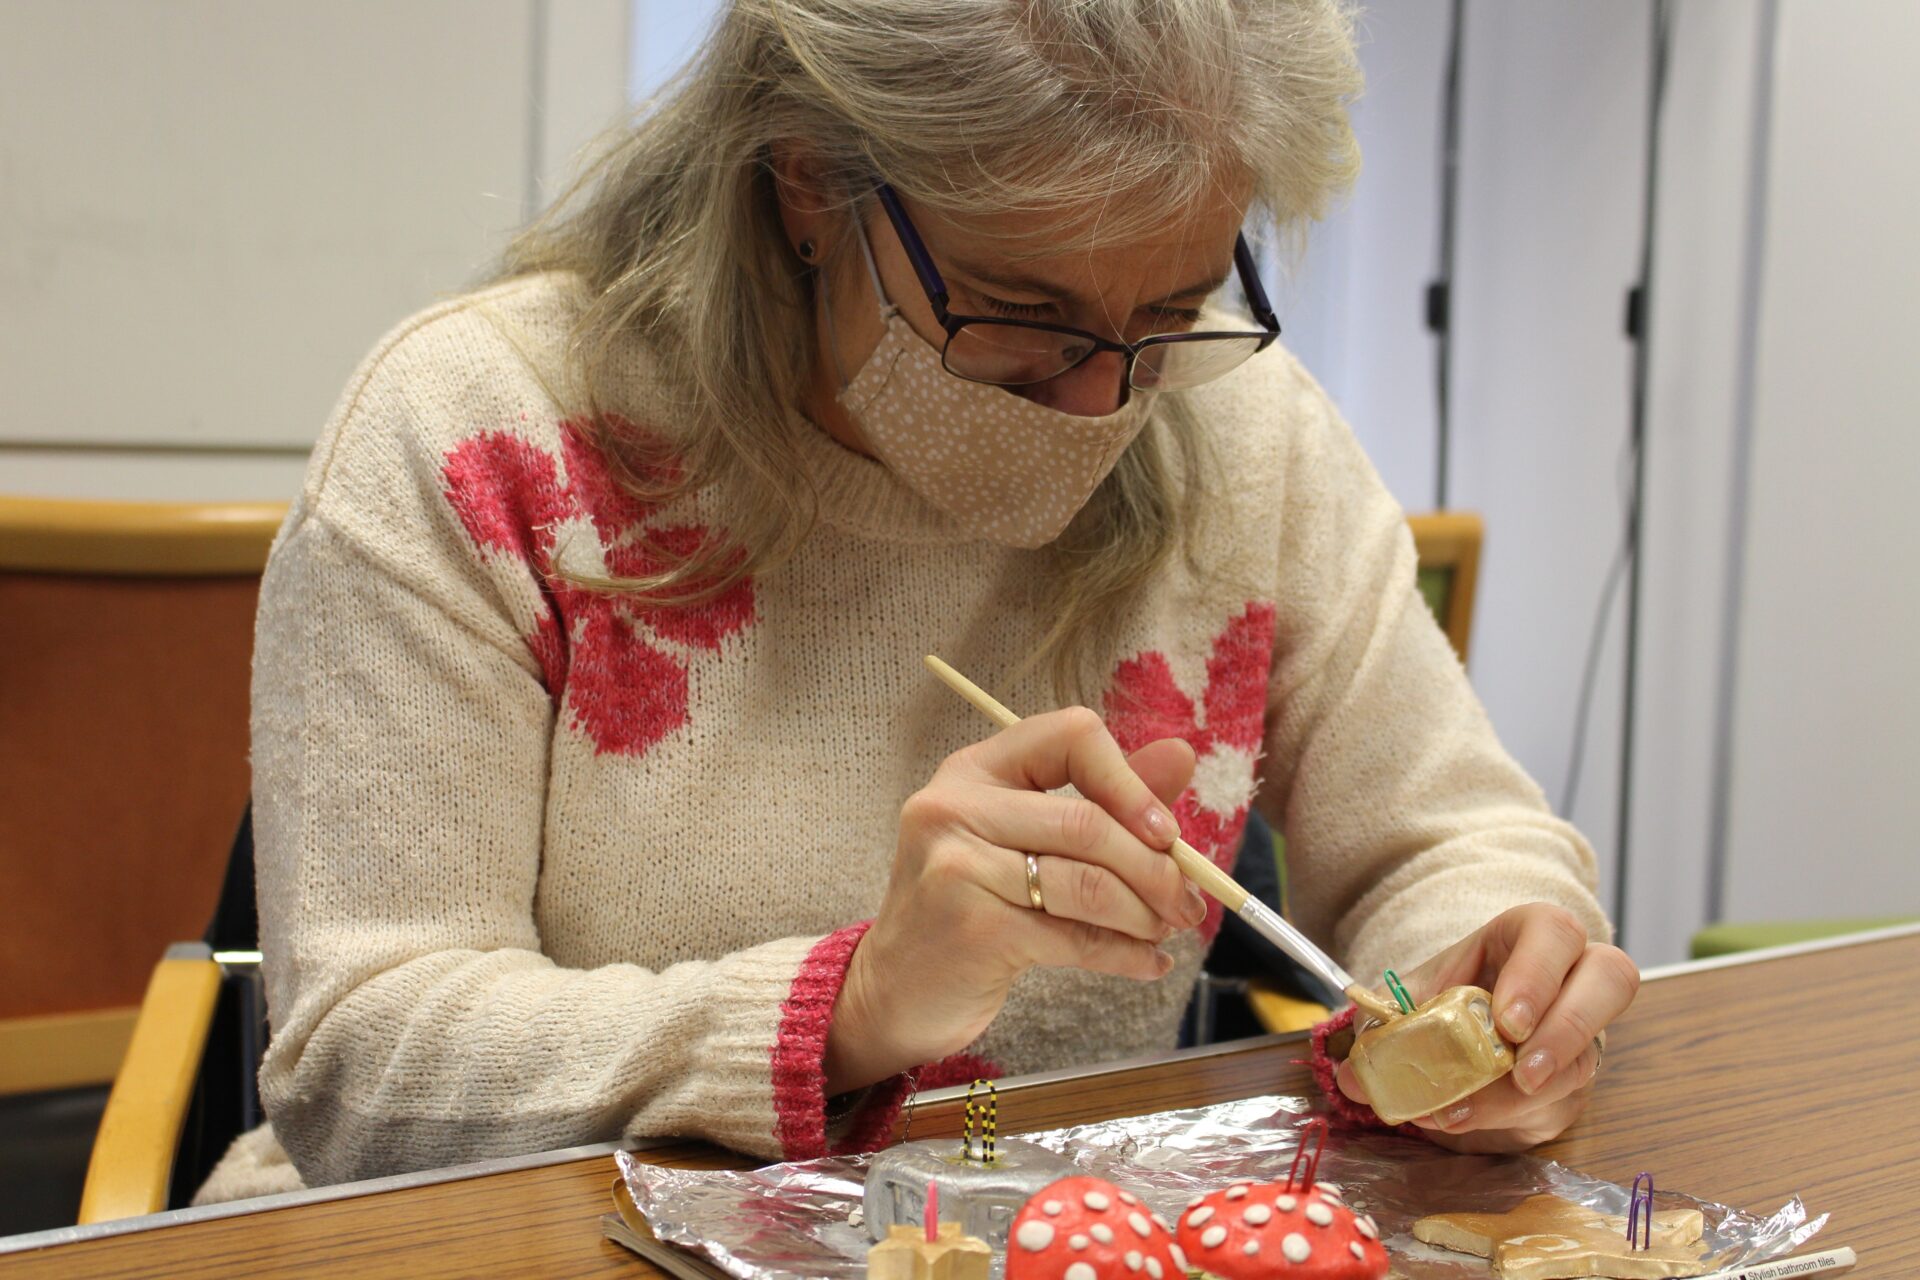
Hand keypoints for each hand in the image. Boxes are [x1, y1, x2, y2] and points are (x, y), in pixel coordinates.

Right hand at [824, 708, 1203, 1093]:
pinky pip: (1075, 938)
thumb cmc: (972, 906)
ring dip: (1146, 915)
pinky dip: (1126, 955)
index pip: (1070, 736)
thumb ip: (1104, 797)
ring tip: (1167, 931)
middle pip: (1087, 823)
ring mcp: (957, 866)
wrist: (896, 989)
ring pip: (1087, 884)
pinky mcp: (971, 929)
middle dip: (1156, 869)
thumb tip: (1182, 755)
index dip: (1130, 781)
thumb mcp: (1028, 840)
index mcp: (975, 769)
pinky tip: (1147, 963)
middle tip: (1189, 903)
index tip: (1167, 831)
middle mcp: (955, 806)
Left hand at [1334, 903, 1638, 1151]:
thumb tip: (1354, 1075)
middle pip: (1611, 979)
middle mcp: (1573, 975)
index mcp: (1529, 935)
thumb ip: (1385, 1022)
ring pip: (1587, 1055)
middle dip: (1567, 1031)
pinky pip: (1562, 1100)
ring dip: (1526, 1094)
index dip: (1537, 975)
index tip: (1506, 1022)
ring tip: (1466, 1111)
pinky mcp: (1575, 1080)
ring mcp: (1583, 1029)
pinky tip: (1466, 1120)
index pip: (1553, 932)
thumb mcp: (1414, 996)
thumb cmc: (1447, 997)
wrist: (1462, 1032)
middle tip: (1521, 1073)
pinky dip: (1508, 1116)